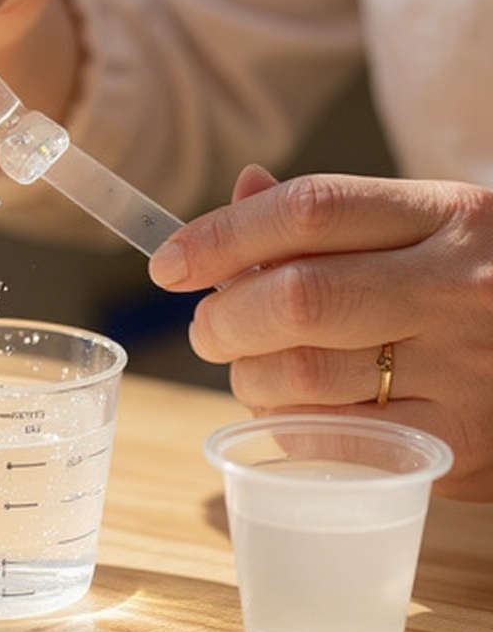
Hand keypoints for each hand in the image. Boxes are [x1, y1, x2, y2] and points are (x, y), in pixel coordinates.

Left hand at [149, 164, 492, 500]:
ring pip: (304, 375)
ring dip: (247, 376)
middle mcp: (458, 286)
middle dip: (224, 318)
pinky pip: (334, 438)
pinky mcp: (459, 442)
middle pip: (296, 297)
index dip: (220, 236)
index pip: (308, 211)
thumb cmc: (481, 284)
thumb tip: (243, 188)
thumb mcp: (429, 227)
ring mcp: (464, 368)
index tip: (169, 263)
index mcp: (447, 214)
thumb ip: (336, 214)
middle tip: (208, 327)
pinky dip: (288, 426)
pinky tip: (291, 410)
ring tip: (250, 367)